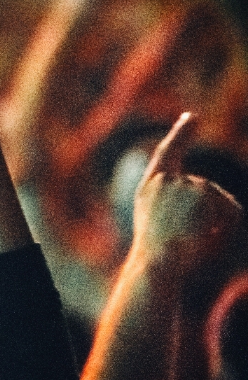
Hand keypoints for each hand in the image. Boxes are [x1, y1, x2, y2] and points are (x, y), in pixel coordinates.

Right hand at [130, 112, 243, 290]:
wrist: (158, 263)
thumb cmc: (158, 255)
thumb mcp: (159, 225)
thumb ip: (175, 204)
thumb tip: (210, 197)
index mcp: (150, 188)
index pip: (168, 153)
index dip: (181, 133)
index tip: (192, 117)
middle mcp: (165, 180)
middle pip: (204, 188)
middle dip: (211, 213)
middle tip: (195, 240)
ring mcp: (183, 183)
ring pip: (217, 199)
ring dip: (217, 221)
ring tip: (196, 240)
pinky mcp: (201, 191)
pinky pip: (229, 208)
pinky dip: (226, 224)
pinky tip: (207, 235)